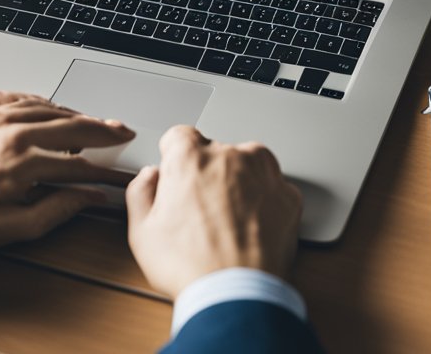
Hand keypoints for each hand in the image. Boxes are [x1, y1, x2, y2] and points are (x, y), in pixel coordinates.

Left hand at [0, 90, 134, 255]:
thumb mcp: (9, 230)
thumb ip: (56, 210)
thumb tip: (88, 198)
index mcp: (21, 162)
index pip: (78, 162)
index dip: (103, 170)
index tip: (117, 174)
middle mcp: (8, 132)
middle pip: (70, 125)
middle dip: (102, 129)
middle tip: (122, 131)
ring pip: (44, 106)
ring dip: (71, 113)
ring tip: (89, 122)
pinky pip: (10, 96)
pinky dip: (34, 99)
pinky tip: (43, 106)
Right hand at [125, 125, 301, 298]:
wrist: (237, 295)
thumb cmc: (191, 266)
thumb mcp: (142, 232)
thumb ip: (141, 191)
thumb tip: (149, 177)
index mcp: (192, 159)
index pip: (180, 136)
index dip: (174, 156)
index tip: (176, 173)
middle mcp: (231, 156)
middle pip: (215, 152)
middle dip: (207, 174)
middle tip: (200, 211)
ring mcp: (265, 174)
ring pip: (247, 165)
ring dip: (238, 182)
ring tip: (227, 220)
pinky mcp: (289, 195)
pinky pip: (273, 188)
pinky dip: (264, 201)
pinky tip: (249, 228)